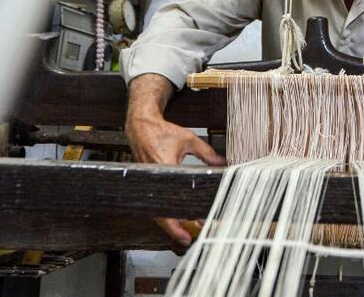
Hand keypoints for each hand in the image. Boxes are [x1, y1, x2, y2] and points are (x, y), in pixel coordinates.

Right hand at [125, 74, 225, 246]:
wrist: (141, 127)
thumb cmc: (162, 132)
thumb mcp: (189, 139)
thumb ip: (207, 153)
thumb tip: (223, 164)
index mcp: (163, 166)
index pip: (173, 197)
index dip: (182, 214)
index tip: (195, 223)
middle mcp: (153, 178)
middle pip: (160, 212)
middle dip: (174, 227)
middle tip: (189, 237)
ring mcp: (147, 182)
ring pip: (156, 210)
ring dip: (169, 222)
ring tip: (184, 232)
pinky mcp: (146, 183)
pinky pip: (154, 203)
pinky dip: (163, 212)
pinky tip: (174, 218)